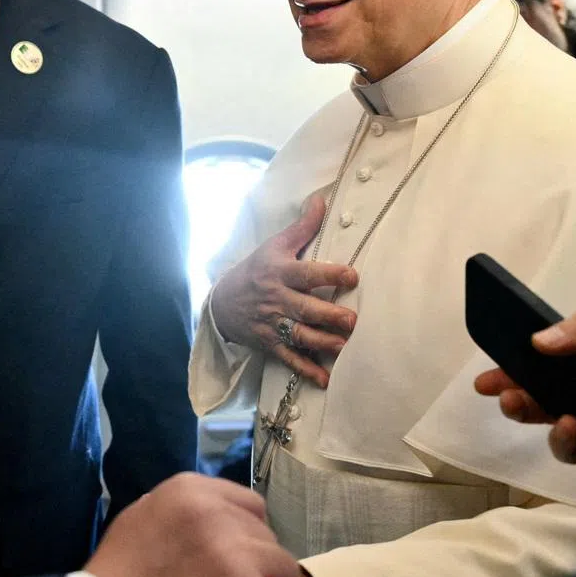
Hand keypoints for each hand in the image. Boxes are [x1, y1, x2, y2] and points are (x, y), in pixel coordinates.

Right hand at [84, 473, 305, 576]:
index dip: (246, 537)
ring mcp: (238, 559)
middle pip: (269, 540)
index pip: (251, 505)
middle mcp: (219, 516)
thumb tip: (215, 521)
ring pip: (286, 574)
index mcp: (191, 490)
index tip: (233, 562)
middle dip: (257, 569)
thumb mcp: (143, 518)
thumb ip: (184, 513)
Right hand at [211, 195, 357, 388]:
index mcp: (280, 272)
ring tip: (344, 346)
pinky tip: (326, 378)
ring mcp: (273, 323)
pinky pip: (290, 358)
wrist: (222, 302)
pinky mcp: (271, 343)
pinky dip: (307, 370)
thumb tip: (322, 198)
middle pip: (306, 308)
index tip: (352, 276)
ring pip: (300, 335)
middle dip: (329, 315)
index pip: (307, 273)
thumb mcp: (274, 245)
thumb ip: (302, 226)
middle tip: (352, 320)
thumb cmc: (255, 269)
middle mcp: (277, 299)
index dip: (329, 275)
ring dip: (323, 342)